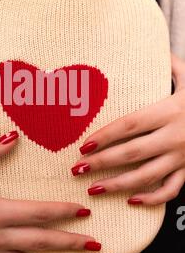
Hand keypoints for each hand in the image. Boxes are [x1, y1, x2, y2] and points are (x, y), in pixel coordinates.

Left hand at [71, 54, 184, 205]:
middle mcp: (174, 136)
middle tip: (78, 169)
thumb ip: (173, 66)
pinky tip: (131, 200)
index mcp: (169, 111)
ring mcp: (182, 156)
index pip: (130, 125)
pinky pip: (170, 189)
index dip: (105, 135)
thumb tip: (156, 51)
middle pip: (132, 152)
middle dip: (102, 162)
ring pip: (147, 175)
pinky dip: (152, 199)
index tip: (83, 145)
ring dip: (118, 184)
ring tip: (93, 188)